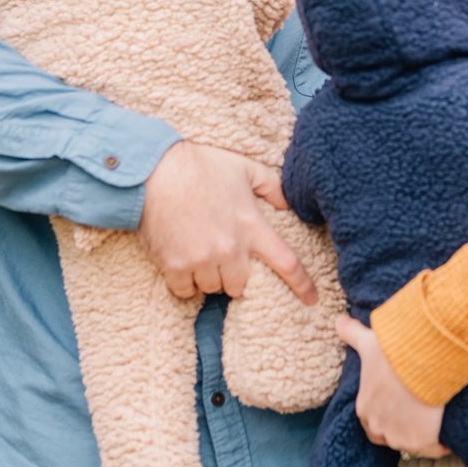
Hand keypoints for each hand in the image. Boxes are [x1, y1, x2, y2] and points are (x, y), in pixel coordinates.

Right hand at [141, 141, 317, 306]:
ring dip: (207, 277)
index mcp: (251, 226)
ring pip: (212, 289)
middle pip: (240, 286)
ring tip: (197, 253)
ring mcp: (202, 259)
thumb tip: (287, 203)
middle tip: (220, 256)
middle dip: (233, 276)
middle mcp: (230, 248)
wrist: (156, 170)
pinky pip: (184, 291)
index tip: (311, 300)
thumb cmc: (201, 166)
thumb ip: (270, 185)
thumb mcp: (244, 168)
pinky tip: (180, 264)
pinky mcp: (175, 265)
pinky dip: (183, 283)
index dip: (302, 285)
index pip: (286, 262)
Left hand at [336, 317, 447, 458]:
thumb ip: (351, 333)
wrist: (422, 361)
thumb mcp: (369, 341)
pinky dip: (441, 444)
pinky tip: (448, 432)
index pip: (369, 422)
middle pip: (388, 436)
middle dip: (400, 428)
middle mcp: (379, 427)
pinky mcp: (423, 442)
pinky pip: (434, 449)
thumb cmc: (393, 353)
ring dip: (420, 436)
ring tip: (434, 421)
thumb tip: (338, 320)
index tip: (398, 405)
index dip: (384, 415)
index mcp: (365, 408)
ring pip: (410, 443)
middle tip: (416, 415)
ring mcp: (401, 438)